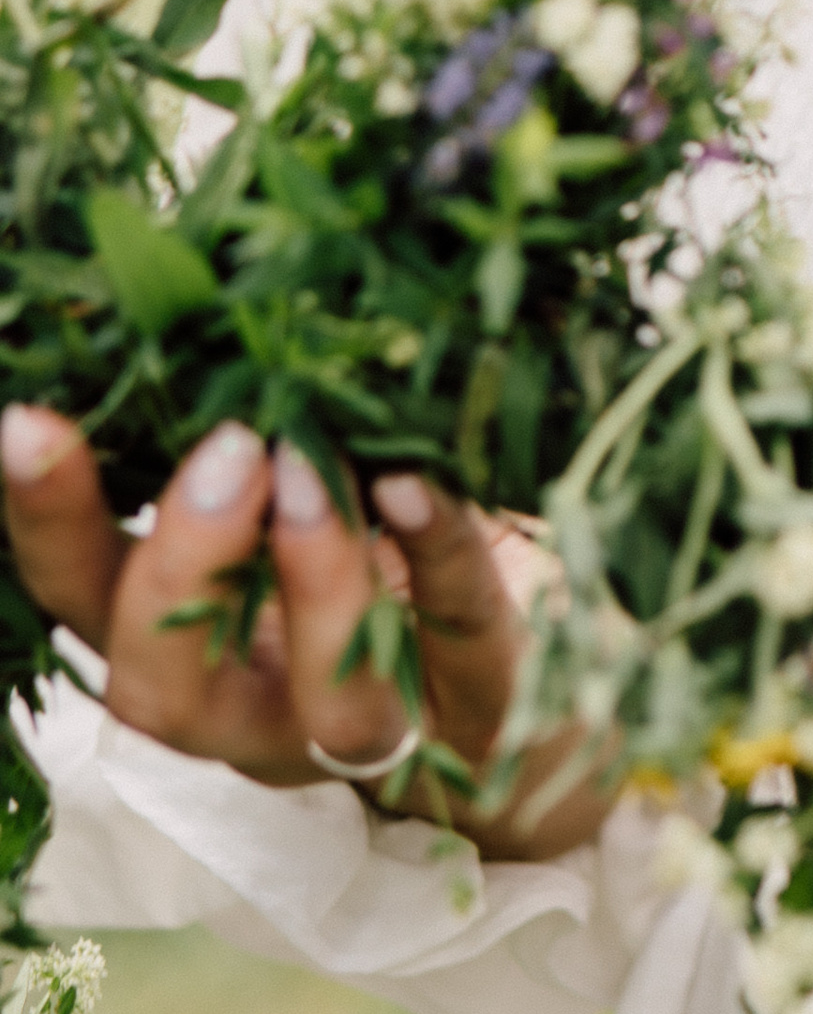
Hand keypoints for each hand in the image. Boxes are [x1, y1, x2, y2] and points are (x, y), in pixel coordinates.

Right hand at [0, 405, 609, 862]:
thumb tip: (176, 285)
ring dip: (312, 580)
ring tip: (316, 470)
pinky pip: (464, 638)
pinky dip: (439, 554)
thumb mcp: (295, 470)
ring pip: (327, 703)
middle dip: (181, 570)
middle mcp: (262, 709)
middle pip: (169, 691)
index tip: (29, 420)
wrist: (558, 662)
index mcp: (187, 643)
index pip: (80, 599)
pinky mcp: (495, 707)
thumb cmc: (390, 533)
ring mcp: (379, 728)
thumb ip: (236, 421)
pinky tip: (420, 480)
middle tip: (221, 456)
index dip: (47, 521)